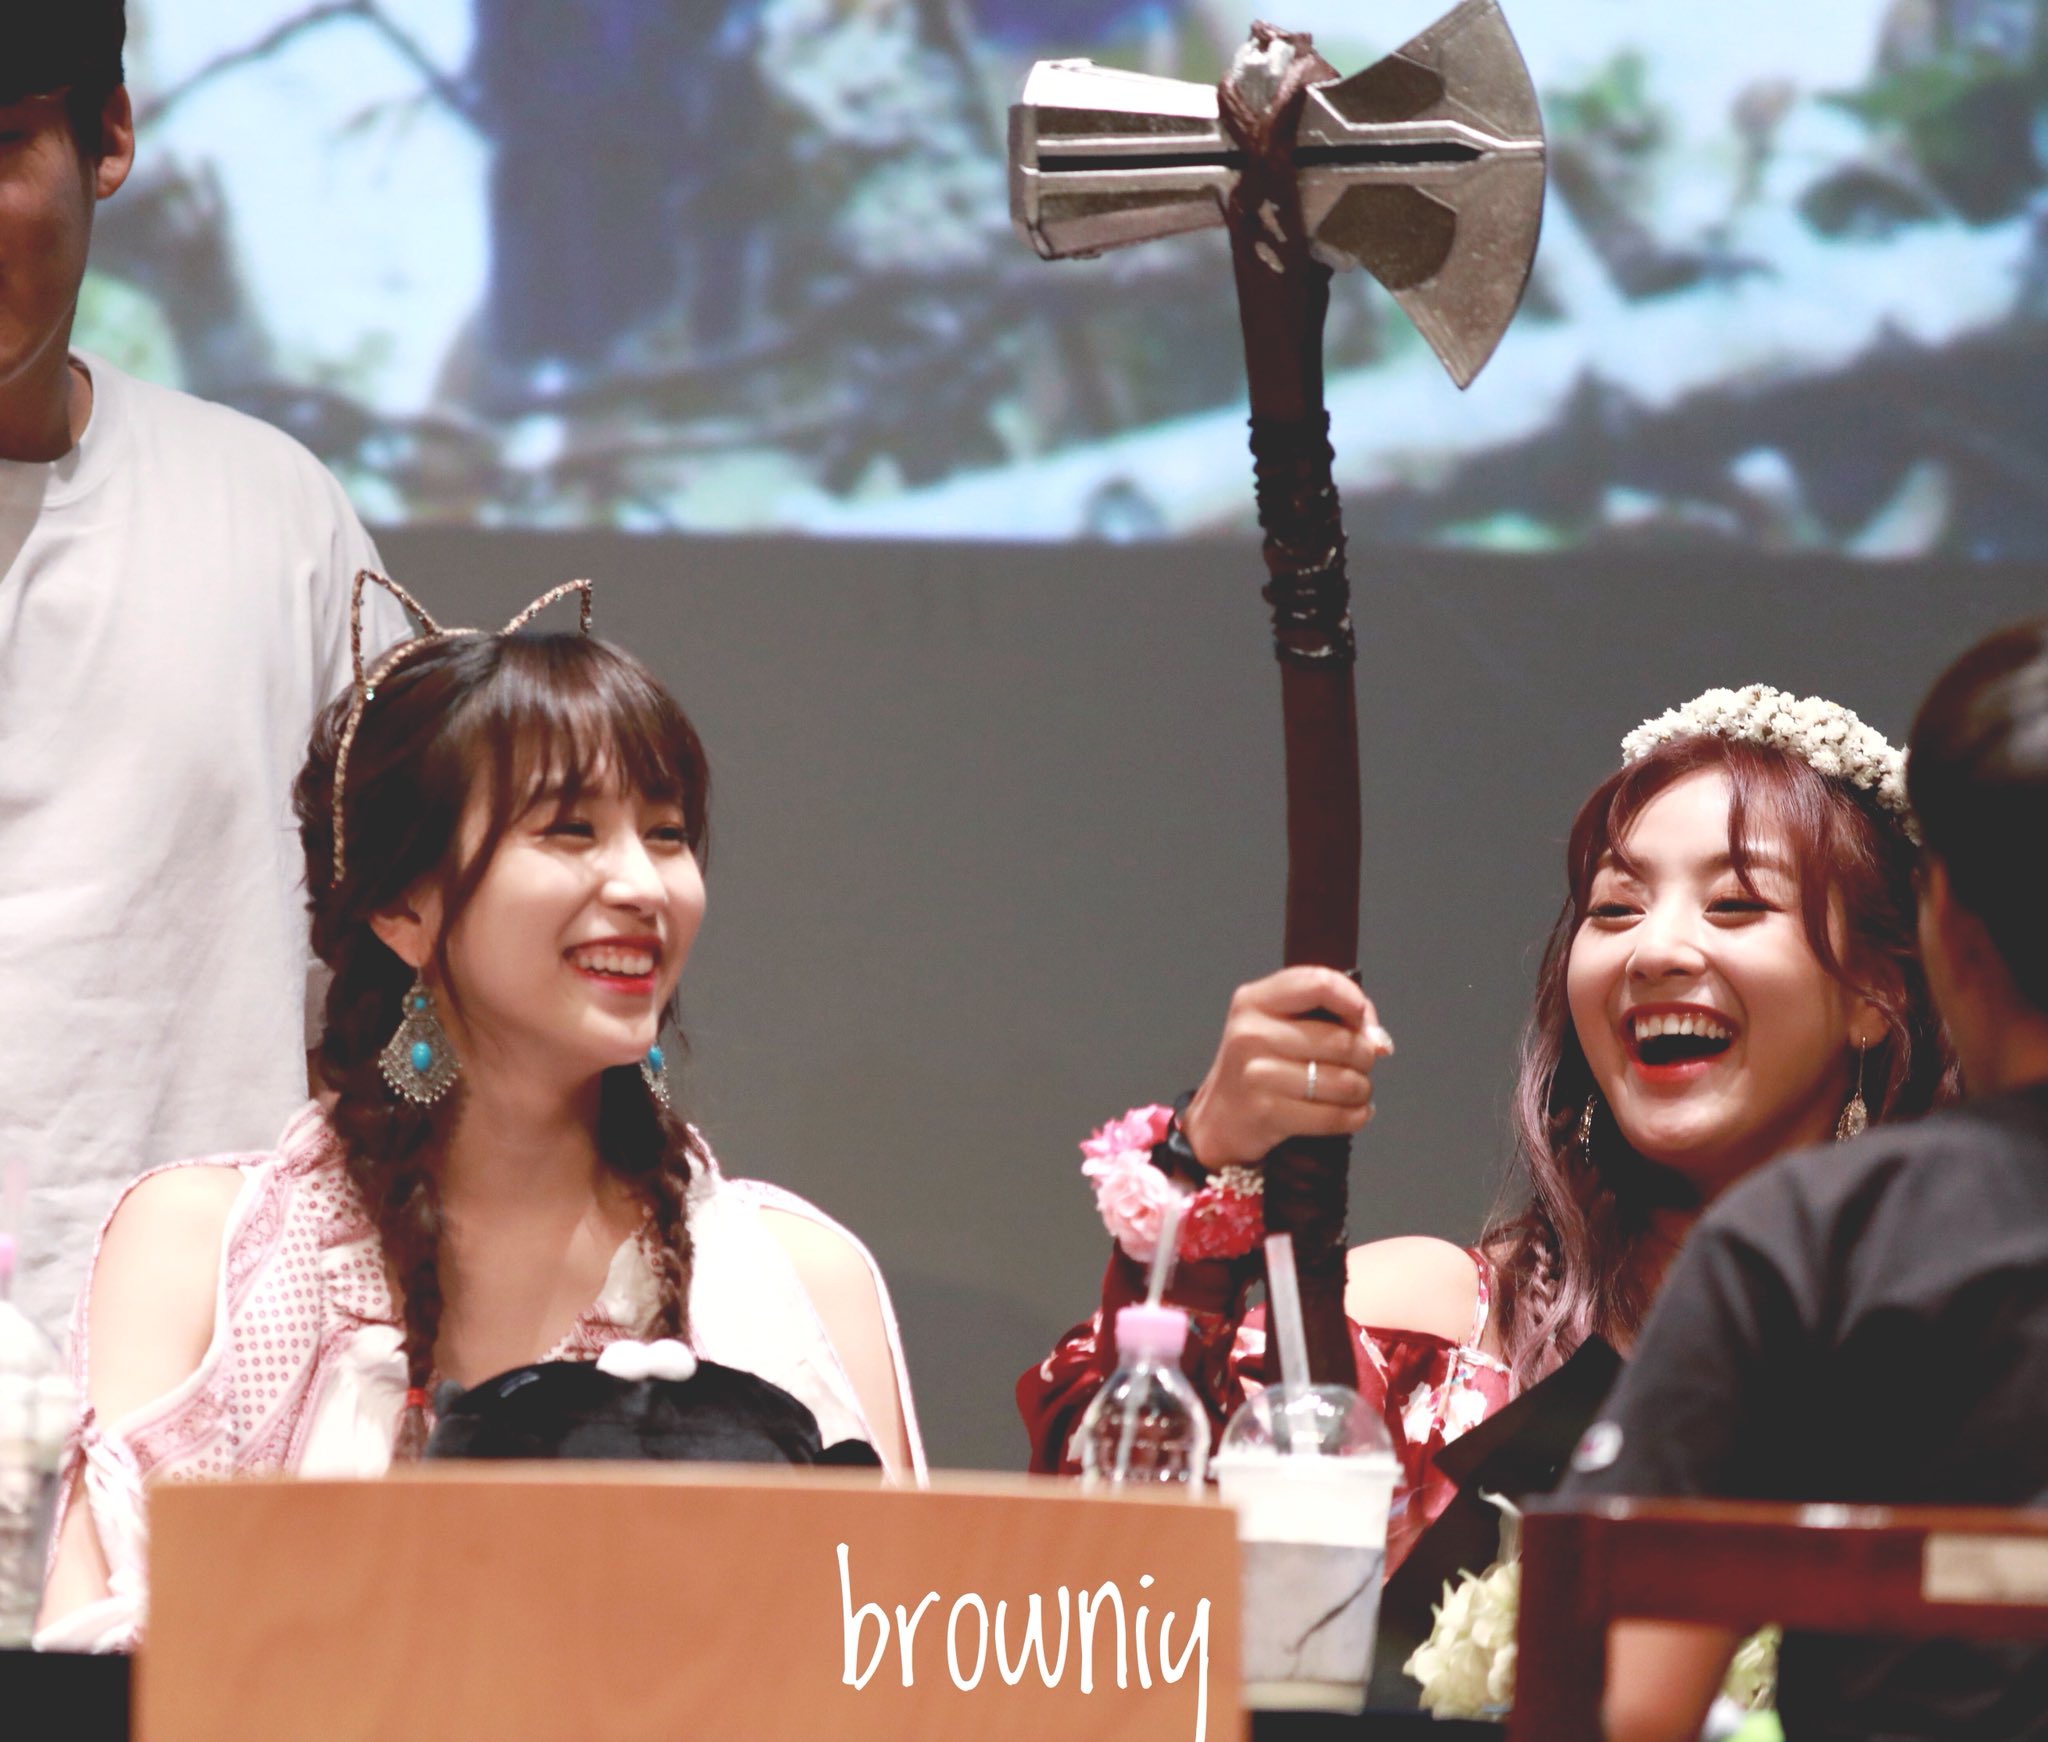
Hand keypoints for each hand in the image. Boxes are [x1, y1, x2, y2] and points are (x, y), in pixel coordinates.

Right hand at [1179, 967, 1393, 1168]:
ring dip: (1361, 1090)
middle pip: (1341, 1040)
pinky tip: (1352, 1113)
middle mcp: (1251, 1033)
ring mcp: (1256, 1074)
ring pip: (1343, 1081)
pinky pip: (1332, 1116)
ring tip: (1355, 1091)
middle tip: (1359, 1066)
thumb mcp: (1279, 1025)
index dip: (1352, 1000)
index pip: (1318, 983)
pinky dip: (1354, 1117)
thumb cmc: (1260, 1066)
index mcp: (1255, 1001)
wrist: (1222, 1118)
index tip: (1361, 1020)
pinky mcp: (1266, 1112)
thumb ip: (1330, 1017)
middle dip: (1364, 1057)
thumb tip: (1378, 1041)